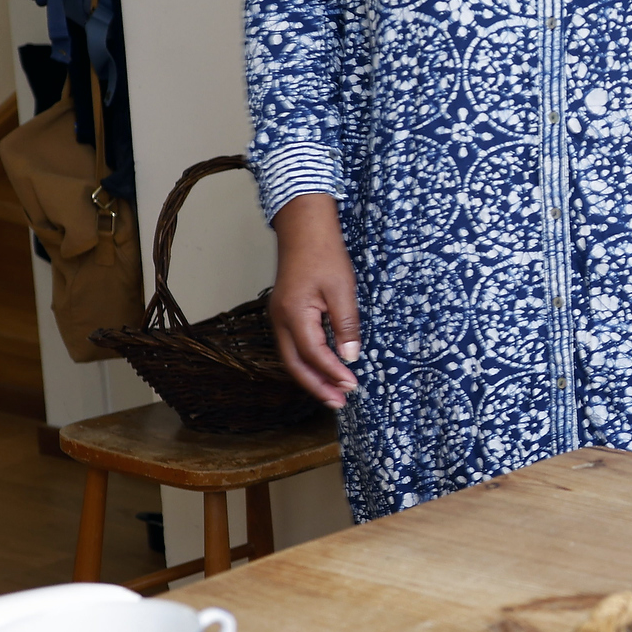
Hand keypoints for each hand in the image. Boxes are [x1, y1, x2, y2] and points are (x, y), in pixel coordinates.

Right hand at [268, 192, 360, 406]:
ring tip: (333, 393)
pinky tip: (323, 368)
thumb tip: (350, 356)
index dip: (332, 373)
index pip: (313, 354)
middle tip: (338, 403)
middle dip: (317, 386)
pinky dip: (308, 361)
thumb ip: (346, 325)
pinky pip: (293, 345)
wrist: (304, 228)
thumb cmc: (324, 253)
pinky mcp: (285, 313)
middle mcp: (280, 319)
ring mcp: (279, 316)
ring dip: (311, 377)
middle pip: (295, 364)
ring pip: (292, 357)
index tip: (352, 386)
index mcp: (293, 314)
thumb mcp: (342, 289)